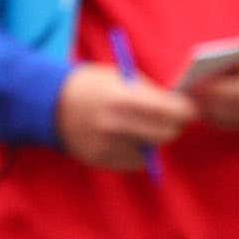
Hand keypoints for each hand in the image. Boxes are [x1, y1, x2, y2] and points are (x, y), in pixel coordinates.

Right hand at [57, 63, 197, 169]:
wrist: (49, 104)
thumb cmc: (91, 85)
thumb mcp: (119, 77)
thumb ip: (150, 92)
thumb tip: (180, 105)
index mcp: (121, 98)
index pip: (169, 111)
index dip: (185, 110)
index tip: (190, 109)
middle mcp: (115, 124)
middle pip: (166, 134)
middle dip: (174, 126)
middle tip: (174, 119)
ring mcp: (107, 145)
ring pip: (152, 150)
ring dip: (153, 139)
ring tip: (141, 124)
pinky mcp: (101, 160)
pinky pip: (135, 161)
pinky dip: (137, 151)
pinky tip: (126, 137)